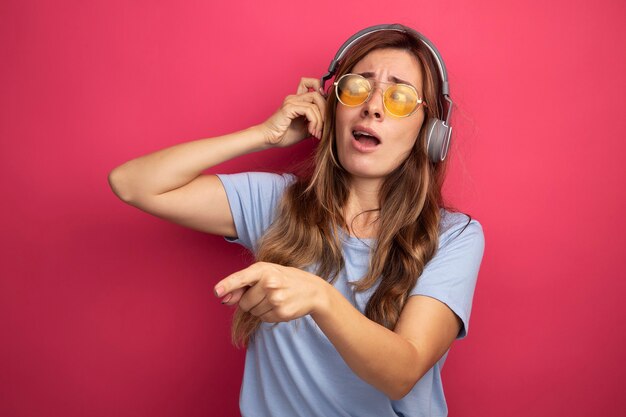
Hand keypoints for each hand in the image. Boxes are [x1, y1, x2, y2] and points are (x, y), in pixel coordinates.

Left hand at [214, 262, 328, 321]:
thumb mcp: (265, 274)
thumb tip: (223, 299)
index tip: (217, 292)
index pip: (241, 278)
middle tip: (265, 293)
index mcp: (263, 269)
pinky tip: (279, 305)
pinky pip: (263, 319)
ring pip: (252, 312)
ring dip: (259, 308)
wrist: (313, 290)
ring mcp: (276, 299)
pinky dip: (268, 314)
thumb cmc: (284, 279)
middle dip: (249, 301)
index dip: (228, 285)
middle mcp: (269, 283)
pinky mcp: (281, 313)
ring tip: (274, 298)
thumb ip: (242, 285)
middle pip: (244, 302)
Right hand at [260, 77, 325, 147]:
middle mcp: (294, 98)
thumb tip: (328, 124)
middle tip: (324, 127)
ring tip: (316, 132)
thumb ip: (315, 123)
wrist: (269, 139)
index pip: (312, 84)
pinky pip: (309, 110)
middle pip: (318, 93)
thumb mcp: (305, 129)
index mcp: (297, 101)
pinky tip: (311, 131)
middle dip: (325, 110)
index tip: (325, 110)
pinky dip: (314, 121)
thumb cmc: (283, 135)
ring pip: (316, 101)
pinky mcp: (289, 107)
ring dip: (320, 120)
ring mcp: (291, 101)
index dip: (322, 91)